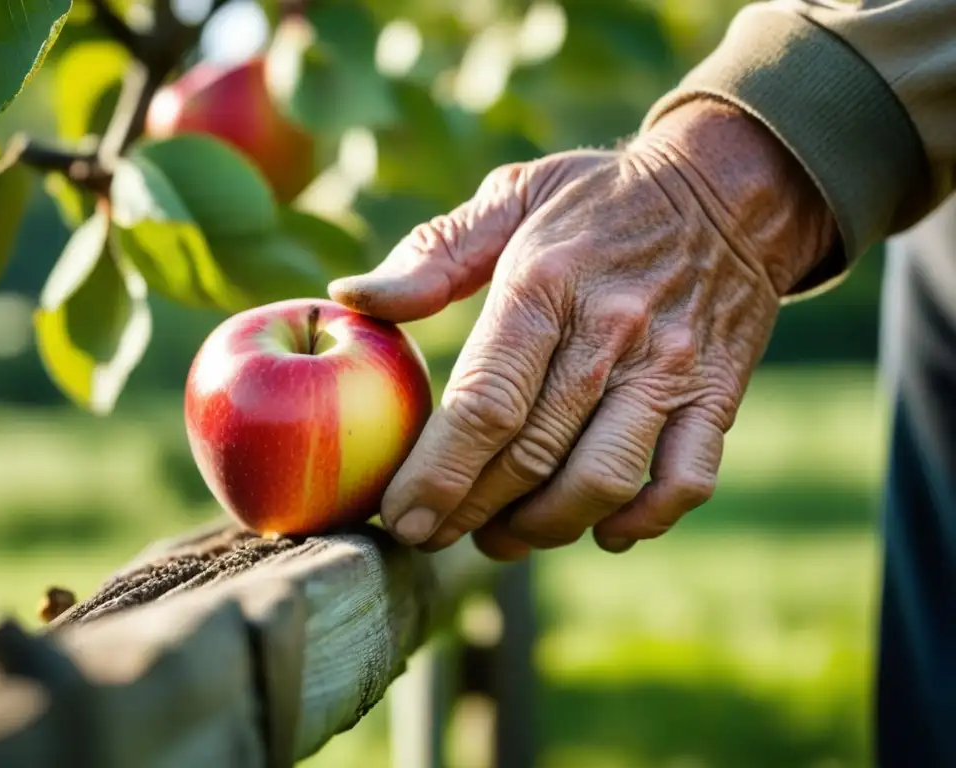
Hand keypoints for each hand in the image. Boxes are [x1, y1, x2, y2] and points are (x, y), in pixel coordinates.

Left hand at [329, 100, 834, 559]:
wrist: (732, 188)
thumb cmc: (598, 199)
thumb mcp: (513, 196)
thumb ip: (433, 253)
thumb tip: (351, 298)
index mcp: (545, 285)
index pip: (485, 404)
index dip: (437, 474)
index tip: (401, 517)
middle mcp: (609, 334)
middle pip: (531, 456)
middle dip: (471, 513)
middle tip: (434, 535)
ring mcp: (669, 370)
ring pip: (601, 481)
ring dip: (544, 528)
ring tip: (501, 538)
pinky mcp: (715, 394)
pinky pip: (685, 481)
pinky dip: (642, 521)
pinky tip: (602, 530)